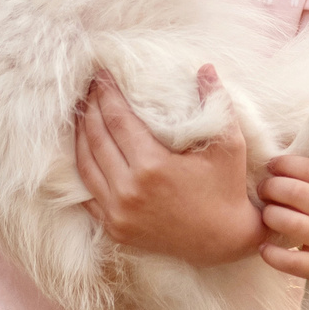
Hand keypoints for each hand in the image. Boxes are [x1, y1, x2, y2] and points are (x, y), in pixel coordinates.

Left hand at [74, 70, 262, 265]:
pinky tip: (83, 149)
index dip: (107, 93)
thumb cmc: (226, 188)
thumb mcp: (228, 143)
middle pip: (96, 138)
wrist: (223, 241)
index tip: (102, 74)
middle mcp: (128, 190)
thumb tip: (205, 67)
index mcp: (153, 167)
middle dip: (90, 108)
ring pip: (85, 165)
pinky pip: (87, 193)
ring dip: (80, 135)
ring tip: (83, 112)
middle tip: (90, 87)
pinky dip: (82, 168)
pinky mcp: (114, 228)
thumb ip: (215, 101)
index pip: (118, 120)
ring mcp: (117, 212)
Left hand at [258, 152, 308, 296]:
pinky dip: (272, 254)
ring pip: (289, 223)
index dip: (288, 163)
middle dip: (272, 187)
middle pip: (297, 193)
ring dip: (269, 215)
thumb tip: (289, 170)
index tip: (273, 165)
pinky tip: (265, 247)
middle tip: (264, 188)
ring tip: (266, 215)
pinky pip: (290, 261)